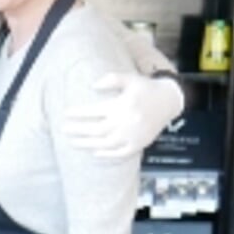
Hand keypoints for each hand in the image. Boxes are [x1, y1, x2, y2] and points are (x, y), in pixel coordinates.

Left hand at [62, 73, 183, 157]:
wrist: (170, 100)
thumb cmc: (146, 88)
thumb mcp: (130, 78)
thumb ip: (111, 79)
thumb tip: (93, 86)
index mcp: (121, 106)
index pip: (94, 112)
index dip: (78, 113)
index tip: (66, 113)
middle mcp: (125, 122)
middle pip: (96, 130)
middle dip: (78, 130)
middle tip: (64, 129)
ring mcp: (132, 135)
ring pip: (105, 144)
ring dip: (87, 144)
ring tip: (72, 142)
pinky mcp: (139, 144)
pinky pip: (120, 153)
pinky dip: (107, 154)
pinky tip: (95, 152)